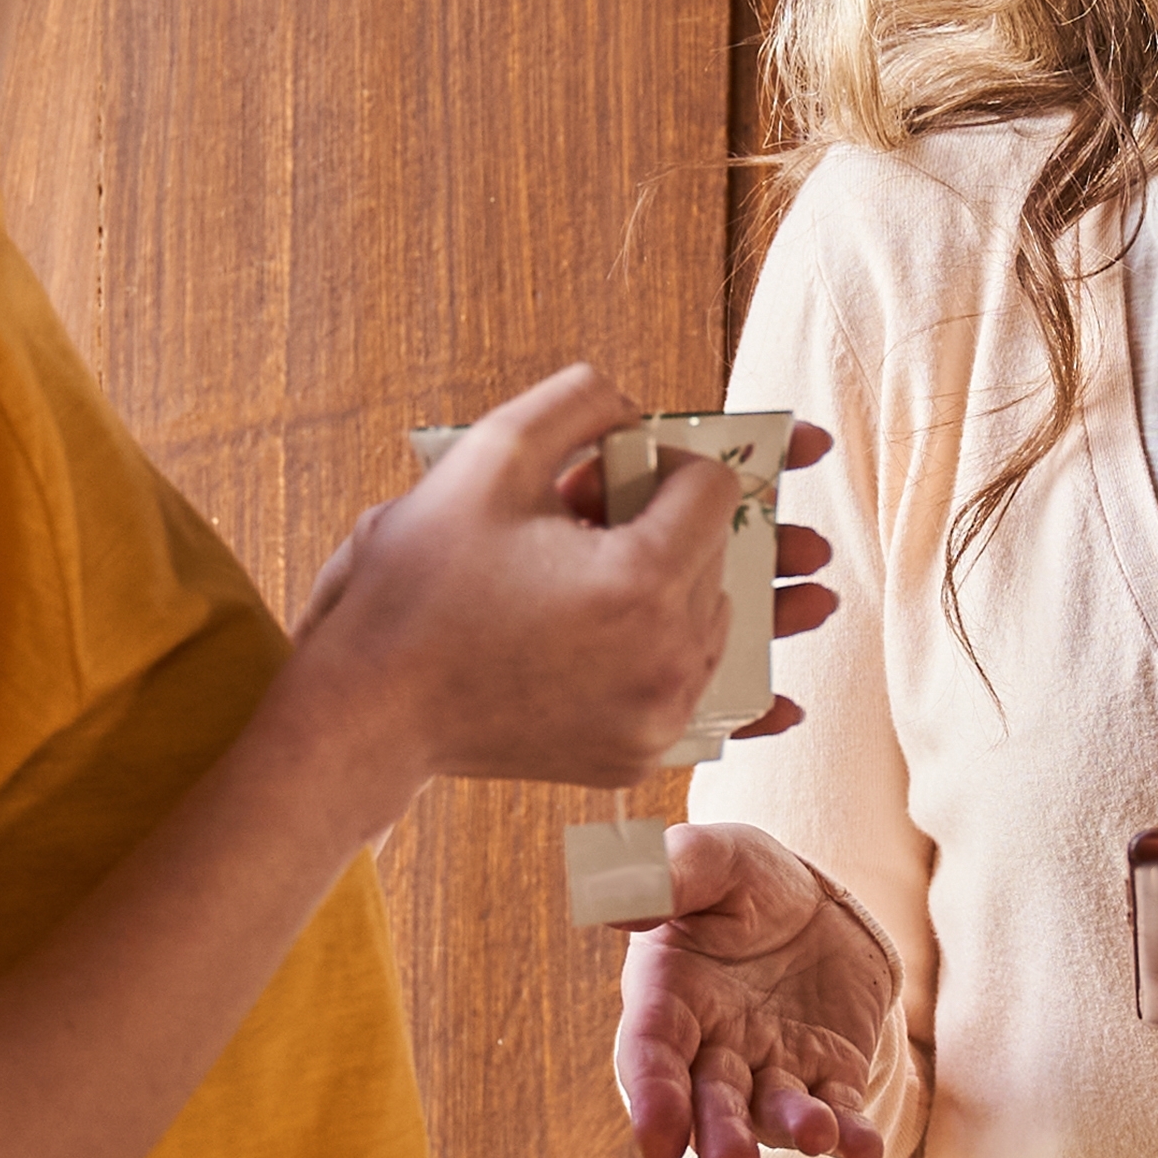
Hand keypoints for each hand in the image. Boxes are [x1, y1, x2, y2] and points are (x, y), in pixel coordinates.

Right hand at [286, 372, 847, 788]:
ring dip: (696, 597)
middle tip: (638, 514)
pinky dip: (733, 699)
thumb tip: (643, 408)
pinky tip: (788, 703)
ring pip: (718, 631)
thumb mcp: (489, 456)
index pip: (713, 491)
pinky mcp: (637, 756)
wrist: (369, 708)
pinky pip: (704, 713)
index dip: (674, 464)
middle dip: (682, 530)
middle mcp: (666, 655)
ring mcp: (655, 715)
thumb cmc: (418, 581)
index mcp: (642, 579)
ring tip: (707, 580)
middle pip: (723, 563)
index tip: (631, 467)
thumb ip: (581, 400)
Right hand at [611, 820, 899, 1157]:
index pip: (651, 1053)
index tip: (657, 1145)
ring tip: (816, 1137)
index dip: (654, 1098)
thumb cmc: (742, 879)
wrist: (814, 900)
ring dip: (790, 1131)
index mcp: (667, 996)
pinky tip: (862, 1151)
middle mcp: (712, 1045)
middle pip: (710, 1102)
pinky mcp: (828, 1072)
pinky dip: (850, 1134)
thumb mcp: (712, 858)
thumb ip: (668, 875)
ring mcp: (771, 1066)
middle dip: (721, 1140)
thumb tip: (612, 894)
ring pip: (773, 1111)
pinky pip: (838, 1109)